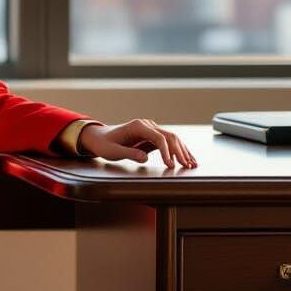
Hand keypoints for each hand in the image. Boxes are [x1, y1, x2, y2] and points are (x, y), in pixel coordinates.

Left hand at [80, 120, 197, 168]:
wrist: (98, 137)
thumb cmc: (103, 144)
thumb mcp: (112, 151)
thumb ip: (128, 154)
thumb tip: (145, 158)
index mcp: (138, 126)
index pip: (158, 138)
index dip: (166, 152)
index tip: (170, 164)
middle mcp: (147, 125)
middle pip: (169, 137)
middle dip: (180, 152)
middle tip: (187, 166)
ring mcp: (150, 129)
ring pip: (172, 138)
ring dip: (183, 151)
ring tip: (192, 164)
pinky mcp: (151, 135)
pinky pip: (167, 142)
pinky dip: (177, 150)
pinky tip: (185, 158)